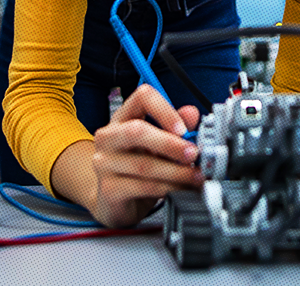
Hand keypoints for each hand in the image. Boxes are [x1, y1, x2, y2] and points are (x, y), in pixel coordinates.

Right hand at [86, 85, 202, 227]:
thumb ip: (176, 129)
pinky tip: (181, 190)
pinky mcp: (107, 189)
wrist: (114, 203)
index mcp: (123, 118)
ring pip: (143, 164)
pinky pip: (142, 187)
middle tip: (194, 154)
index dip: (164, 109)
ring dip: (176, 171)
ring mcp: (104, 163)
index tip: (183, 128)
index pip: (141, 97)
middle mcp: (109, 137)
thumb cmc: (138, 169)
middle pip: (136, 131)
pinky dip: (167, 188)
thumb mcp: (159, 146)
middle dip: (171, 143)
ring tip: (195, 176)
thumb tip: (192, 112)